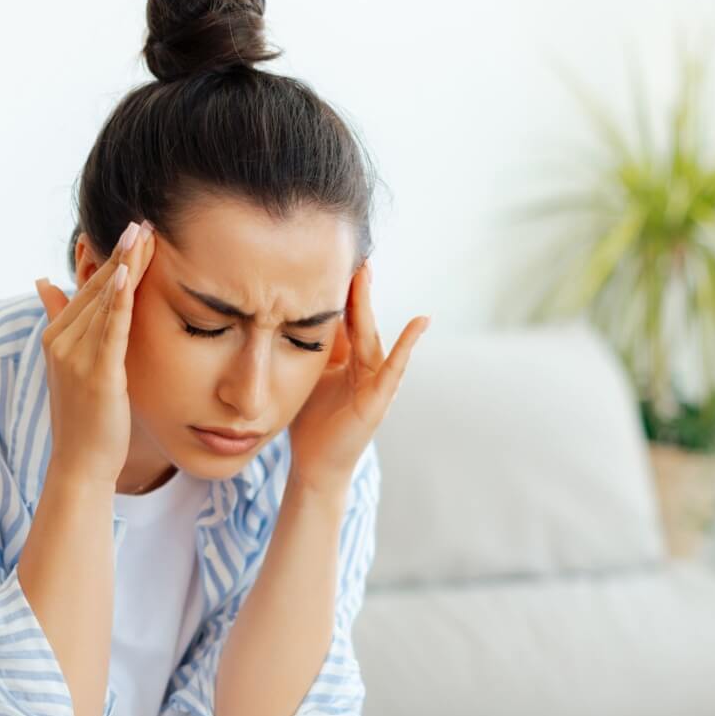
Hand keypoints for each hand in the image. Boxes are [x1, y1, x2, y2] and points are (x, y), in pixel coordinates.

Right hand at [33, 220, 155, 488]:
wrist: (81, 463)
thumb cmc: (83, 417)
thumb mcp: (70, 363)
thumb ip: (60, 320)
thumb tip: (43, 282)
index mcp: (56, 335)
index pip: (88, 289)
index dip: (112, 260)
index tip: (134, 231)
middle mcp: (61, 341)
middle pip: (96, 289)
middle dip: (121, 254)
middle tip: (144, 220)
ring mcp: (76, 357)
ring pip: (105, 302)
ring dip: (125, 266)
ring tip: (143, 234)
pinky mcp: (97, 373)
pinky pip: (110, 329)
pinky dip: (118, 299)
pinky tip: (127, 273)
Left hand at [288, 260, 429, 491]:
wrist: (315, 465)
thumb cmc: (311, 422)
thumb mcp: (306, 375)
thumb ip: (310, 347)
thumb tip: (294, 311)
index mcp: (346, 358)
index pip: (343, 316)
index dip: (337, 290)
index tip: (329, 256)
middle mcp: (364, 365)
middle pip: (357, 319)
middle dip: (354, 286)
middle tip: (351, 251)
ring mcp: (375, 381)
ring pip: (370, 334)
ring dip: (368, 303)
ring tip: (367, 271)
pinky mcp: (380, 399)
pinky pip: (394, 367)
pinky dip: (408, 344)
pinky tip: (420, 322)